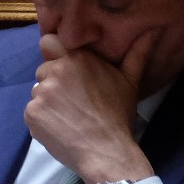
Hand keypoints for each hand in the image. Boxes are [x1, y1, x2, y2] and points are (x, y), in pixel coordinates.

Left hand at [24, 29, 155, 183]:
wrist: (108, 152)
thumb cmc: (118, 116)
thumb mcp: (130, 82)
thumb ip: (137, 54)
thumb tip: (152, 30)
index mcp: (76, 59)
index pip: (48, 42)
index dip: (55, 53)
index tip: (66, 68)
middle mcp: (55, 71)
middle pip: (43, 70)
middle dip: (54, 81)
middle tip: (74, 101)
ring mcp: (40, 92)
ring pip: (38, 91)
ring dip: (48, 101)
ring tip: (69, 117)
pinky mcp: (31, 112)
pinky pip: (32, 111)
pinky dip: (42, 119)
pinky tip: (61, 128)